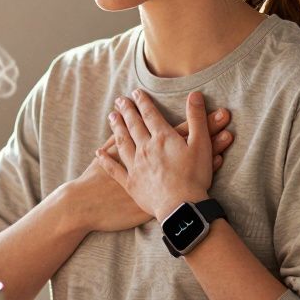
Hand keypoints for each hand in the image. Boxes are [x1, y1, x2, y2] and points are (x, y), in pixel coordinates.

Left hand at [64, 105, 233, 235]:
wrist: (181, 207)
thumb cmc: (195, 176)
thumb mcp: (201, 143)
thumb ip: (197, 118)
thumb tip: (195, 94)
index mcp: (162, 138)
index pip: (150, 114)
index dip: (143, 102)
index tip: (136, 93)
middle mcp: (145, 148)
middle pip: (133, 125)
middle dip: (126, 111)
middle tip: (119, 101)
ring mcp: (136, 166)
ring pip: (122, 142)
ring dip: (116, 128)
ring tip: (111, 117)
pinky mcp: (131, 183)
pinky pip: (114, 169)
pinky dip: (105, 160)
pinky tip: (98, 153)